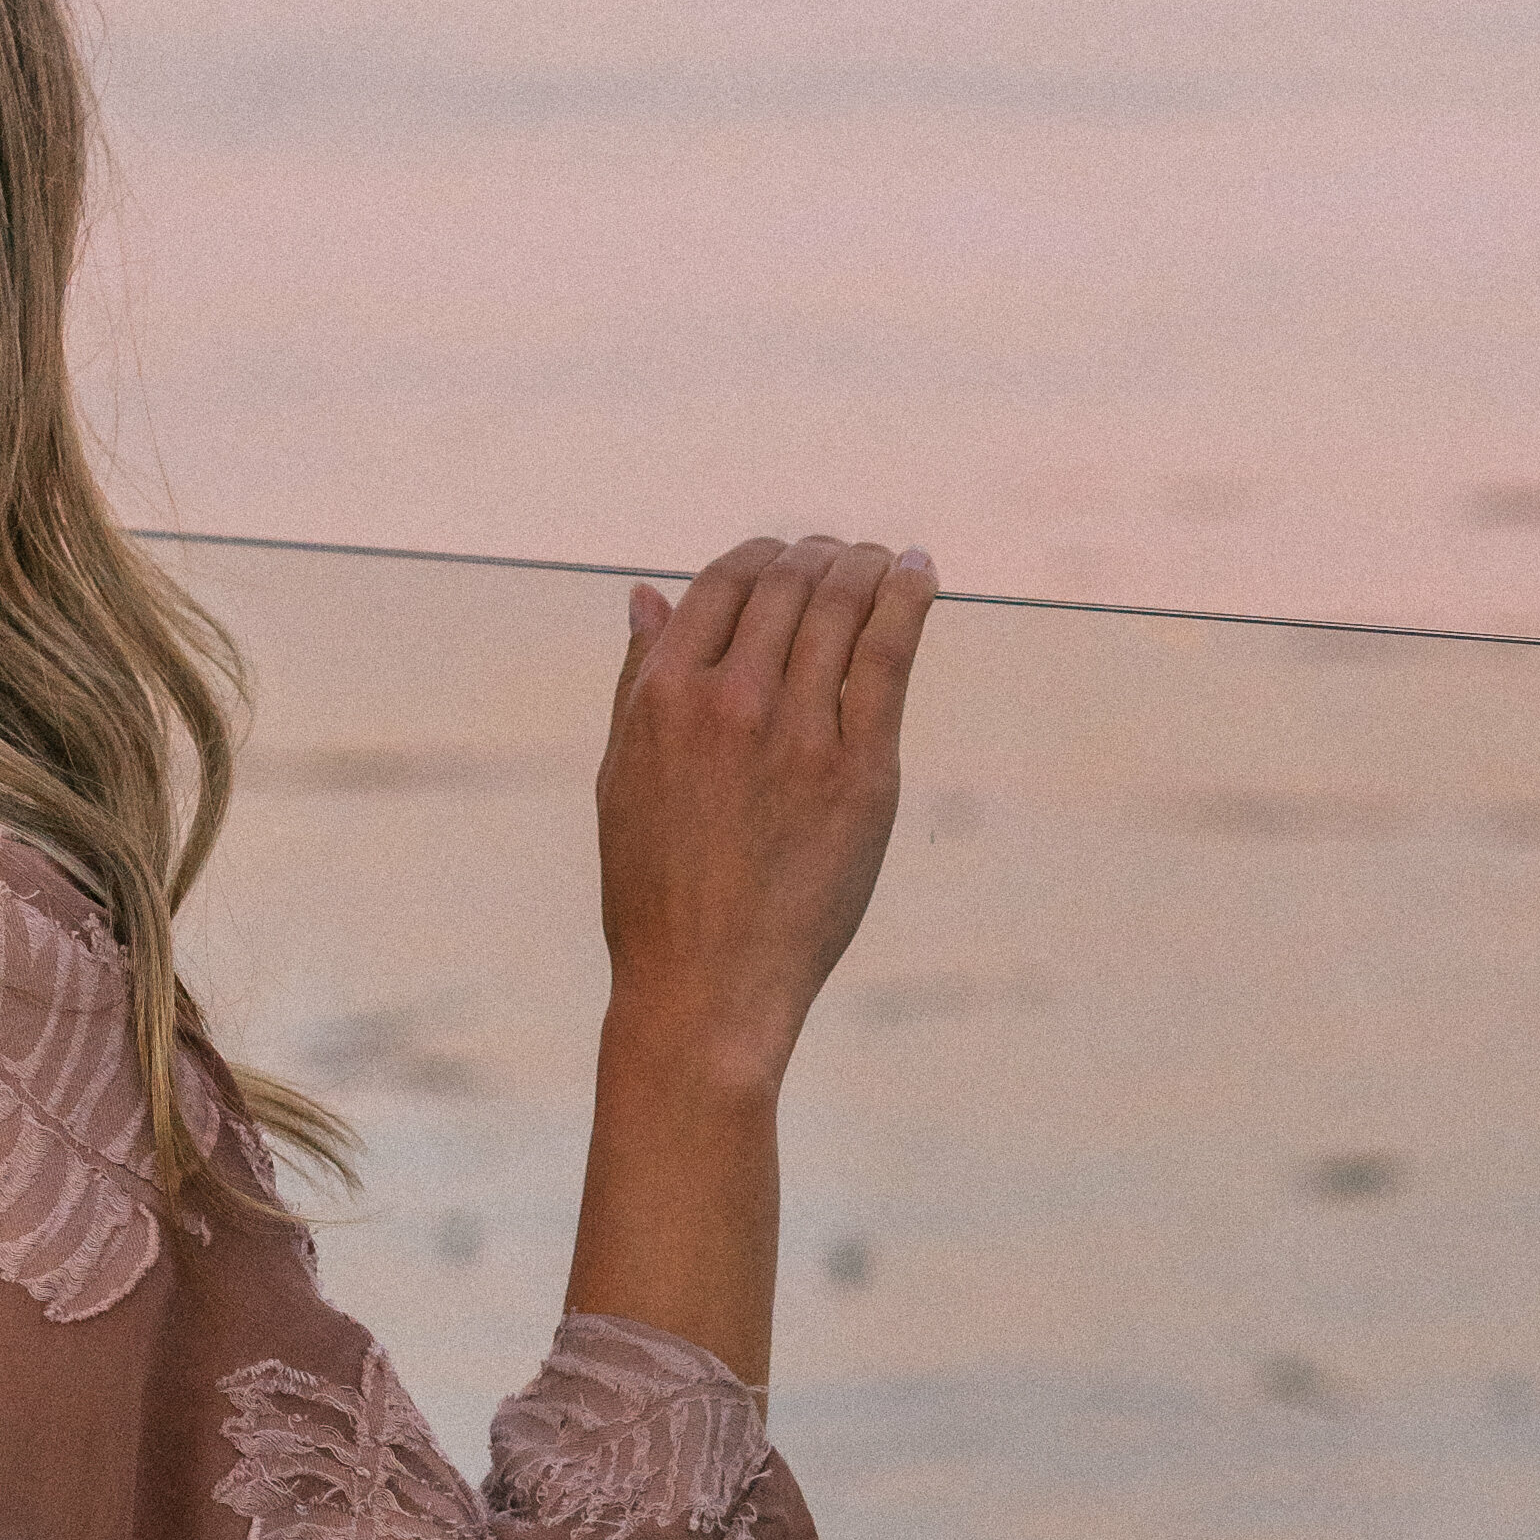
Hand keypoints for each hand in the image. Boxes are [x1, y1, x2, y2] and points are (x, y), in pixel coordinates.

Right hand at [594, 535, 938, 1098]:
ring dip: (868, 566)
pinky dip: (909, 600)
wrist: (707, 985)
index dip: (762, 556)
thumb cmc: (656, 890)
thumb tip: (646, 593)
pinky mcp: (861, 771)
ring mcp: (798, 733)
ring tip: (887, 558)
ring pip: (842, 608)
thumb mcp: (619, 775)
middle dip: (820, 556)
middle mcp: (728, 701)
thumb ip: (636, 678)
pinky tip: (921, 575)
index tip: (788, 556)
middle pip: (788, 585)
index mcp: (662, 697)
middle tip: (845, 554)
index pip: (723, 583)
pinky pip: (890, 657)